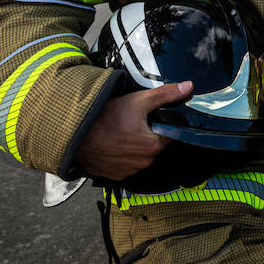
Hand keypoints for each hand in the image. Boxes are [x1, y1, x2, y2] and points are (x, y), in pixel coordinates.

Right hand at [75, 81, 191, 180]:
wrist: (74, 133)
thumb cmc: (105, 117)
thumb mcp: (139, 100)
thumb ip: (166, 94)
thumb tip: (188, 87)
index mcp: (153, 145)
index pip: (169, 134)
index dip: (160, 124)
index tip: (148, 118)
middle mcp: (143, 163)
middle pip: (153, 144)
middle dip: (146, 134)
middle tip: (130, 123)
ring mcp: (128, 171)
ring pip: (139, 155)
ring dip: (133, 146)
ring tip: (119, 132)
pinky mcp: (114, 175)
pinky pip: (125, 164)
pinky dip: (121, 155)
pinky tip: (112, 144)